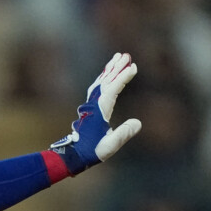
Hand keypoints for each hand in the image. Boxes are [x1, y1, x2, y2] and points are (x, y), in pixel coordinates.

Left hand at [49, 53, 142, 175]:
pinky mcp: (90, 109)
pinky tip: (108, 73)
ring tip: (118, 58)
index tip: (133, 67)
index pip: (111, 90)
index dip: (122, 78)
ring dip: (109, 70)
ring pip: (100, 83)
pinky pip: (97, 89)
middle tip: (126, 55)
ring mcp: (90, 106)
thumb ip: (124, 134)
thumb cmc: (92, 151)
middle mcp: (93, 105)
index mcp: (99, 112)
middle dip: (116, 68)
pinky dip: (104, 79)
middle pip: (105, 82)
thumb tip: (137, 123)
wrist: (73, 155)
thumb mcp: (110, 145)